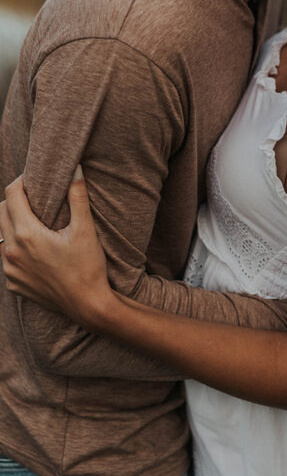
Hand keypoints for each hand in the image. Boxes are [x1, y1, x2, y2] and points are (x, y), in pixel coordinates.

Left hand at [0, 168, 112, 327]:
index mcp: (27, 234)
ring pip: (0, 236)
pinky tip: (34, 249)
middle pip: (1, 212)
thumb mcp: (85, 230)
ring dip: (12, 224)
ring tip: (33, 221)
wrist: (88, 306)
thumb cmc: (88, 267)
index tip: (33, 178)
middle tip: (35, 197)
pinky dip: (15, 247)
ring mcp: (10, 270)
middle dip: (15, 200)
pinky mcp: (13, 284)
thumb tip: (75, 169)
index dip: (22, 182)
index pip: (12, 195)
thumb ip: (77, 197)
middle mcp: (11, 252)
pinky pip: (6, 258)